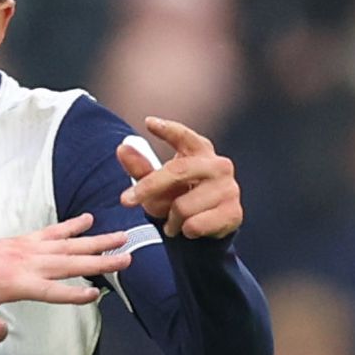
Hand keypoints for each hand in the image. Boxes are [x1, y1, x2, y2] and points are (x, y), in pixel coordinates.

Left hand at [0, 214, 130, 342]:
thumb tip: (2, 334)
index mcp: (10, 283)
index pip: (49, 290)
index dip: (72, 294)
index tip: (97, 294)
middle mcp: (21, 262)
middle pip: (67, 262)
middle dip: (99, 261)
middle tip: (128, 258)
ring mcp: (20, 249)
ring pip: (65, 245)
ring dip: (94, 241)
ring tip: (122, 236)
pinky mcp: (17, 242)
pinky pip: (49, 232)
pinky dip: (70, 226)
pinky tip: (88, 219)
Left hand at [118, 117, 241, 239]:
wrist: (203, 232)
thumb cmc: (178, 200)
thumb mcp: (155, 186)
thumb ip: (140, 168)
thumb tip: (122, 148)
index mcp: (200, 152)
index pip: (184, 136)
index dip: (168, 129)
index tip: (149, 122)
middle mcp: (218, 165)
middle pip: (176, 171)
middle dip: (148, 188)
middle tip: (125, 201)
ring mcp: (229, 188)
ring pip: (182, 206)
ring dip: (171, 220)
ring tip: (176, 221)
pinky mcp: (233, 212)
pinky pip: (194, 225)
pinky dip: (185, 232)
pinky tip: (190, 230)